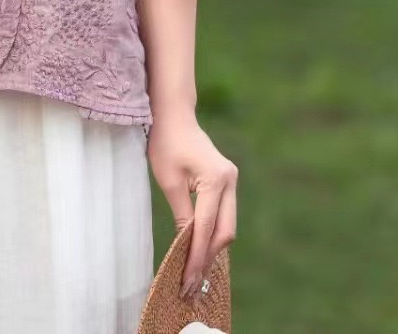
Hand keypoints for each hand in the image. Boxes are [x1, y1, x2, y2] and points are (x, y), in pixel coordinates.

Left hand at [146, 106, 237, 301]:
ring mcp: (231, 180)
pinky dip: (213, 233)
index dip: (196, 256)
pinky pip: (224, 214)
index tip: (186, 279)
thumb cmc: (166, 142)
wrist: (174, 114)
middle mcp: (230, 181)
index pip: (205, 228)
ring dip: (212, 247)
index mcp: (216, 179)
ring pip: (227, 225)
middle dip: (208, 257)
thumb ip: (182, 215)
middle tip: (191, 283)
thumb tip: (187, 247)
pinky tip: (200, 248)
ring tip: (194, 271)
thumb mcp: (169, 181)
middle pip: (224, 231)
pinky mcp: (227, 181)